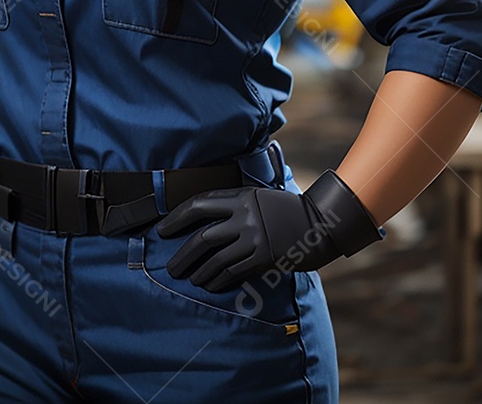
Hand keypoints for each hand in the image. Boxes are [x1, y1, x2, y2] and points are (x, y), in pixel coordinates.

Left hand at [155, 170, 382, 291]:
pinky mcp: (264, 259)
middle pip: (203, 237)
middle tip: (171, 266)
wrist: (319, 223)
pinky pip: (234, 272)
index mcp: (241, 197)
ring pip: (216, 259)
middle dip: (183, 254)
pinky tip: (210, 284)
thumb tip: (203, 217)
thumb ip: (234, 204)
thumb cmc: (285, 208)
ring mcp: (255, 239)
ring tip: (189, 278)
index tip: (163, 229)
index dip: (177, 217)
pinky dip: (218, 280)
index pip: (199, 204)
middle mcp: (245, 217)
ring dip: (199, 271)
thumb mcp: (258, 196)